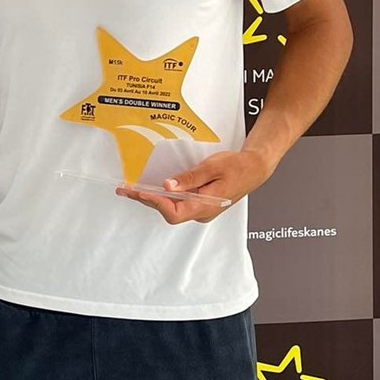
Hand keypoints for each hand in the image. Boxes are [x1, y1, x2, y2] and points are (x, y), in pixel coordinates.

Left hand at [117, 148, 273, 224]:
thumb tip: (167, 186)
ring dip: (152, 199)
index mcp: (205, 205)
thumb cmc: (236, 166)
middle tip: (126, 190)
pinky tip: (153, 190)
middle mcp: (201, 212)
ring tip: (132, 190)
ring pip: (172, 208)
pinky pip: (179, 204)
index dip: (155, 202)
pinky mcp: (200, 204)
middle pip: (168, 211)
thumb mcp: (211, 167)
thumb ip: (189, 178)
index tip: (140, 191)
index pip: (174, 211)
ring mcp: (201, 210)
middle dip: (146, 200)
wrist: (254, 168)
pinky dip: (164, 197)